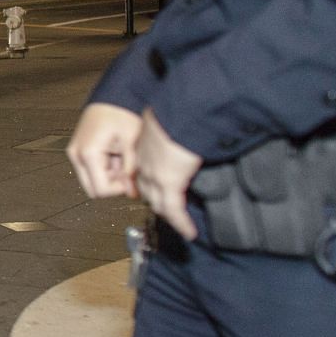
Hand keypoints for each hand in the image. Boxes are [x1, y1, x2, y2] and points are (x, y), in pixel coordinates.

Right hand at [68, 102, 141, 197]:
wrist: (112, 96)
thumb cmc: (121, 113)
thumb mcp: (132, 144)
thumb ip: (131, 170)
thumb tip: (131, 192)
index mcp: (87, 153)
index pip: (100, 190)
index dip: (118, 189)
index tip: (130, 179)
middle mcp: (77, 154)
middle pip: (93, 189)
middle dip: (112, 184)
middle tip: (127, 171)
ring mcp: (75, 152)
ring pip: (92, 180)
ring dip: (109, 175)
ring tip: (122, 158)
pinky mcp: (79, 150)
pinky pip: (91, 169)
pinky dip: (105, 167)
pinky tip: (116, 154)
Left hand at [136, 110, 202, 240]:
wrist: (184, 106)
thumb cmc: (184, 105)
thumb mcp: (176, 115)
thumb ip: (178, 126)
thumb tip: (191, 125)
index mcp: (145, 141)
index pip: (143, 167)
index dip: (150, 179)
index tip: (159, 186)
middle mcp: (145, 158)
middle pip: (146, 187)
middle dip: (156, 199)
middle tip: (169, 209)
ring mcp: (155, 172)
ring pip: (158, 201)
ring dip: (168, 214)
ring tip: (180, 224)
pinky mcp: (169, 182)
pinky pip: (174, 210)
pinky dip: (182, 223)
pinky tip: (189, 231)